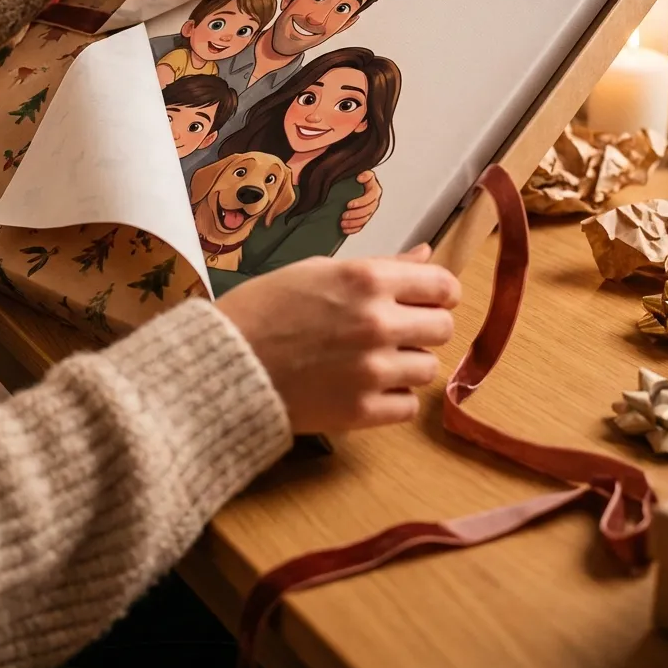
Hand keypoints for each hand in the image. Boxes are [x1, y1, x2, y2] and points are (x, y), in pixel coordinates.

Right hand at [217, 246, 459, 432]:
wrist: (224, 361)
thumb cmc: (266, 307)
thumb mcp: (321, 270)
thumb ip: (381, 266)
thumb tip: (427, 256)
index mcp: (367, 279)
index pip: (443, 286)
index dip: (439, 293)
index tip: (426, 300)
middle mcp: (377, 322)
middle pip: (443, 328)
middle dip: (424, 328)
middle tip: (396, 331)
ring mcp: (372, 370)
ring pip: (428, 369)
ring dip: (407, 364)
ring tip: (372, 360)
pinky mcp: (362, 411)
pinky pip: (407, 406)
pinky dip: (392, 398)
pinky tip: (364, 386)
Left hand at [340, 169, 382, 234]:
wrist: (350, 182)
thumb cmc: (353, 176)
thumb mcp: (358, 171)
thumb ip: (362, 173)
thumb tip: (359, 178)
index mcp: (374, 188)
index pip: (371, 196)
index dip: (361, 201)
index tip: (348, 204)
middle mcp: (374, 199)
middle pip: (368, 210)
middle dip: (356, 214)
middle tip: (343, 215)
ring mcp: (370, 209)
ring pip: (365, 219)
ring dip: (354, 222)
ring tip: (342, 223)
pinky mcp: (365, 217)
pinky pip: (361, 225)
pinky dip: (353, 229)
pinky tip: (344, 230)